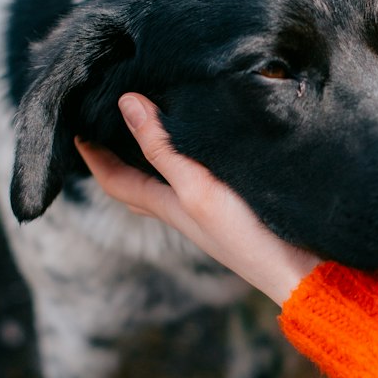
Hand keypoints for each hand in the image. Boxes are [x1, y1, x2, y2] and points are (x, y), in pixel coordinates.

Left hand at [76, 95, 319, 304]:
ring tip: (153, 119)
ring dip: (156, 151)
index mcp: (169, 207)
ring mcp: (214, 209)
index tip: (72, 127)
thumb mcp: (197, 189)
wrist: (306, 274)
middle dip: (118, 155)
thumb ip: (162, 148)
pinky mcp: (242, 202)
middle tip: (107, 123)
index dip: (90, 156)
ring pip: (171, 178)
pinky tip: (209, 137)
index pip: (115, 181)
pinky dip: (193, 154)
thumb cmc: (248, 235)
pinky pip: (203, 174)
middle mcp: (186, 208)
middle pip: (138, 182)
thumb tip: (126, 103)